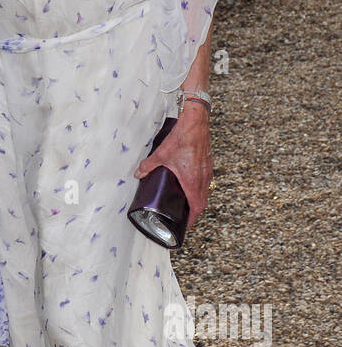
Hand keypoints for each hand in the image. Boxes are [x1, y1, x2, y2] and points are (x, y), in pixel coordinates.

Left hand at [133, 102, 211, 230]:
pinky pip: (207, 180)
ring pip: (206, 191)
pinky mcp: (209, 163)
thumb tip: (138, 173)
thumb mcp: (161, 154)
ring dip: (198, 199)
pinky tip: (192, 183)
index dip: (192, 219)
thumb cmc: (182, 138)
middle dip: (194, 211)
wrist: (197, 122)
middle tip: (184, 215)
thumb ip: (148, 165)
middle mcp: (203, 178)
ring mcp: (208, 171)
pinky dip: (201, 187)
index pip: (197, 207)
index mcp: (192, 181)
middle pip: (203, 202)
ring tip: (187, 201)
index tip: (185, 224)